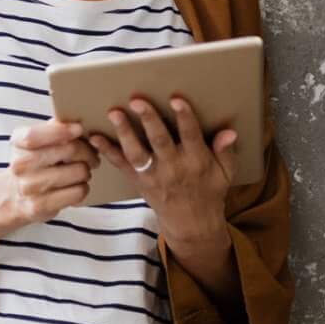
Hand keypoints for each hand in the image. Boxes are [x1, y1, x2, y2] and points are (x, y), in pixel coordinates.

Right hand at [0, 118, 99, 227]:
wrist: (15, 195)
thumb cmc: (35, 162)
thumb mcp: (38, 140)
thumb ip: (55, 128)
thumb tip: (78, 119)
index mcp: (18, 142)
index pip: (37, 135)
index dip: (62, 130)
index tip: (79, 129)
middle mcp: (20, 165)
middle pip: (69, 150)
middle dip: (87, 151)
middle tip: (92, 155)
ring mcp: (29, 187)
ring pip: (79, 171)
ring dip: (86, 171)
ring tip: (80, 171)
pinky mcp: (40, 206)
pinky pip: (78, 192)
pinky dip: (83, 188)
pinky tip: (75, 186)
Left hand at [88, 94, 238, 249]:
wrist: (191, 224)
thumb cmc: (209, 192)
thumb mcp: (225, 173)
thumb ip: (226, 151)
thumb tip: (229, 132)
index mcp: (196, 161)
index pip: (191, 136)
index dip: (184, 117)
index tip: (176, 99)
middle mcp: (173, 167)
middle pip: (159, 141)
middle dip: (148, 120)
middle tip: (137, 100)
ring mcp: (153, 175)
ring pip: (137, 153)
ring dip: (124, 132)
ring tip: (114, 112)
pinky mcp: (138, 180)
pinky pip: (120, 165)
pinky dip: (106, 151)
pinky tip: (95, 137)